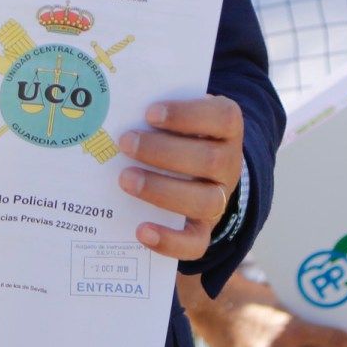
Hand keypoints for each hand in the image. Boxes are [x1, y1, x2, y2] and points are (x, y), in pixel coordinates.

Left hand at [117, 95, 244, 260]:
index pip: (222, 117)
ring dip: (162, 190)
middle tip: (126, 143)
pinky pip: (196, 243)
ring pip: (206, 201)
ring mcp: (221, 198)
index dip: (187, 116)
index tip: (149, 113)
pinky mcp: (204, 229)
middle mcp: (230, 164)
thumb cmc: (177, 132)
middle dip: (163, 152)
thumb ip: (157, 110)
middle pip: (210, 160)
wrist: (198, 170)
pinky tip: (142, 230)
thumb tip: (117, 103)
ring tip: (125, 179)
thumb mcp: (176, 115)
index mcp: (227, 128)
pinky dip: (170, 240)